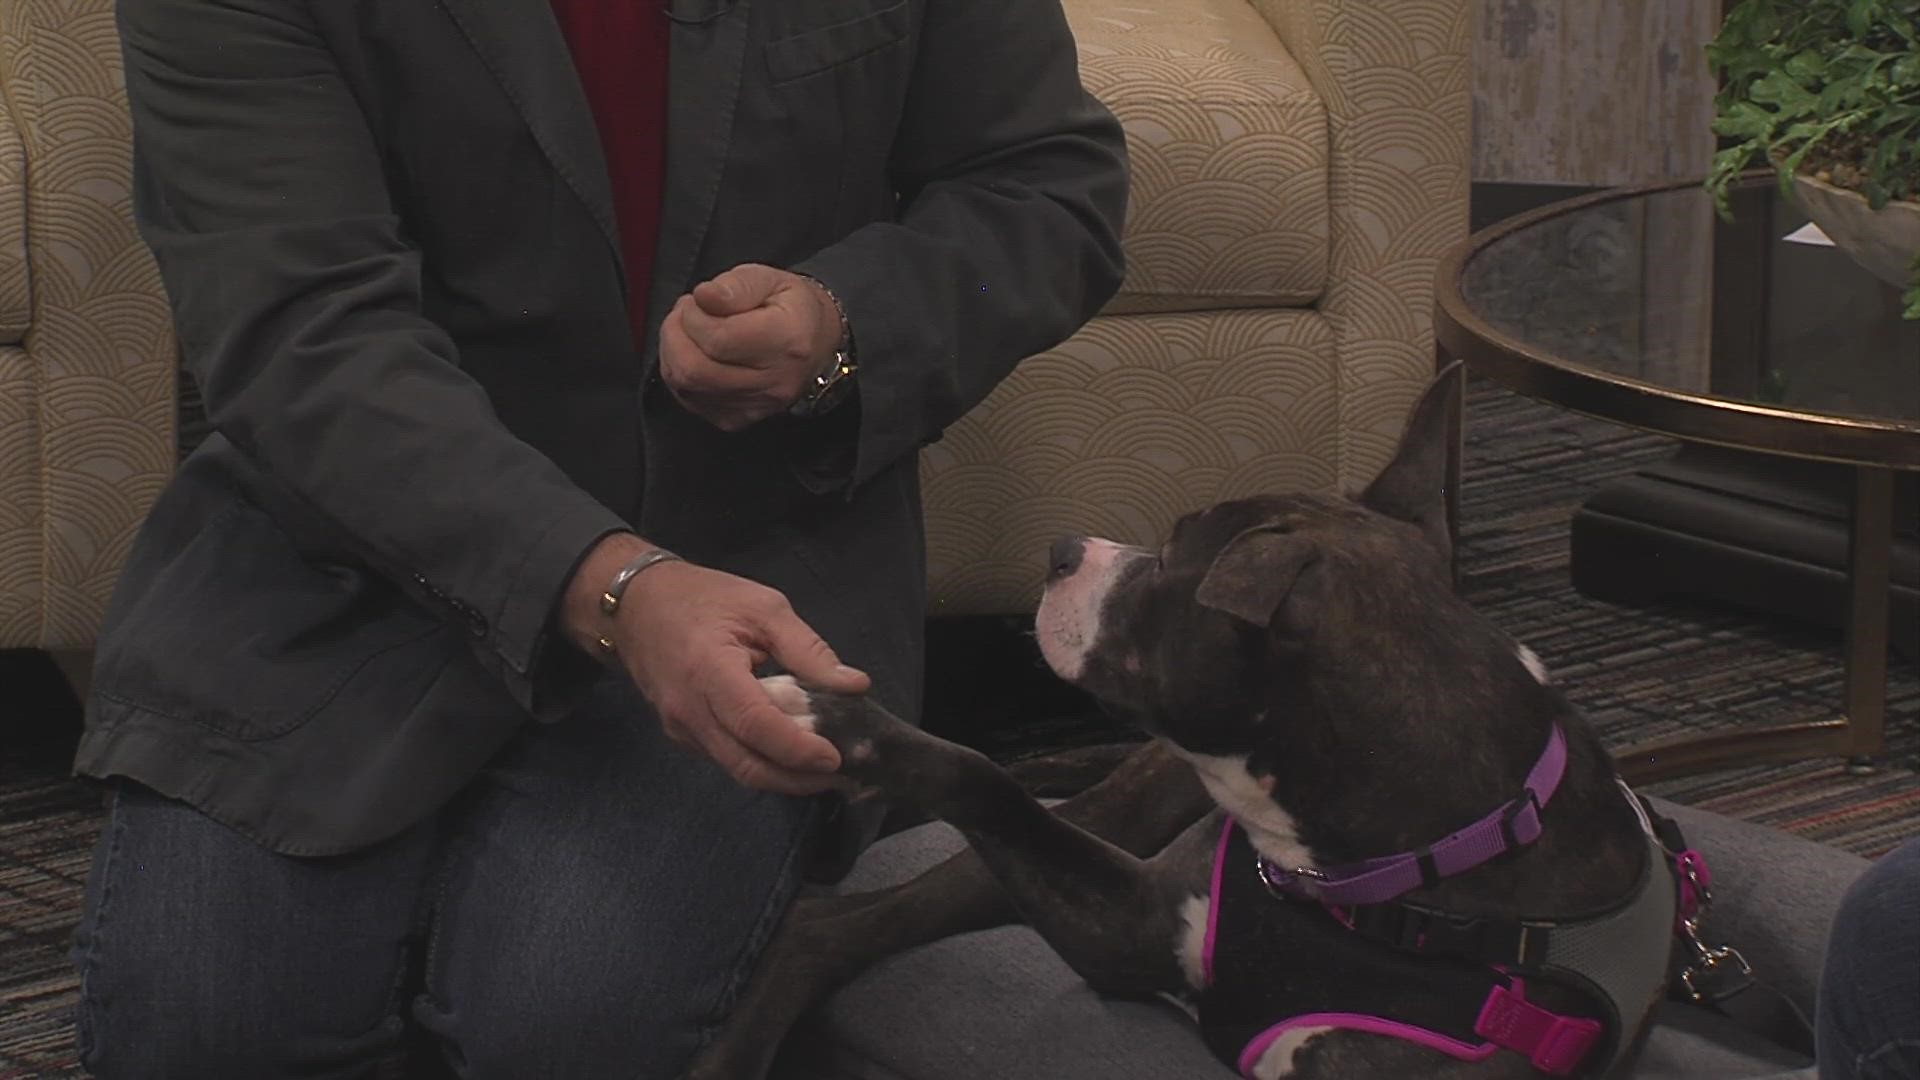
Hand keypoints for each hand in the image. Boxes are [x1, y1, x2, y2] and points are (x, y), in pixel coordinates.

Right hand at [561, 534, 870, 794]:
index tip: (836, 756)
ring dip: (782, 776)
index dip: (798, 749)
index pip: (756, 725)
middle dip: (797, 779)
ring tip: (824, 767)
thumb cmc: (701, 597)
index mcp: (709, 670)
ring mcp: (681, 727)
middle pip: (747, 765)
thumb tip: (854, 684)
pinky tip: (790, 751)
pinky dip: (761, 761)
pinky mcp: (681, 734)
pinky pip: (725, 757)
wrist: (634, 604)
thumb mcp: (763, 607)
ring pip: (737, 769)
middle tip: (841, 773)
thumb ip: (807, 649)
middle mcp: (689, 710)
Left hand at [658, 263, 842, 430]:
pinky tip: (695, 354)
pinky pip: (690, 401)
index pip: (717, 339)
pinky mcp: (738, 419)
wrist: (816, 342)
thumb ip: (735, 285)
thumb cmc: (791, 308)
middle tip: (686, 313)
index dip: (693, 316)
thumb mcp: (768, 279)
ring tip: (688, 330)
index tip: (697, 300)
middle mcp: (774, 382)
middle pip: (695, 370)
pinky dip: (681, 374)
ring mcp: (755, 406)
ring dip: (673, 353)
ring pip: (686, 387)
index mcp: (787, 342)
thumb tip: (703, 297)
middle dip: (674, 335)